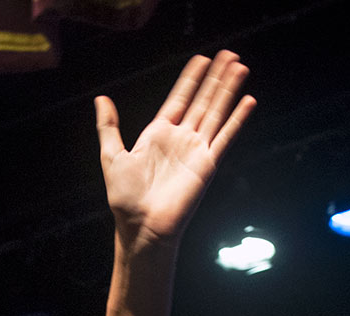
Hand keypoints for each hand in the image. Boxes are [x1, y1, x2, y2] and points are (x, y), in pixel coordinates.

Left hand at [96, 50, 255, 249]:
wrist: (141, 226)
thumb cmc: (125, 198)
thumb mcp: (111, 155)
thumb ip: (109, 127)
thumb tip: (101, 99)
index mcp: (158, 134)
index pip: (180, 98)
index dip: (191, 79)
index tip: (201, 59)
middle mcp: (180, 139)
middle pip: (203, 100)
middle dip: (215, 77)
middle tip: (228, 55)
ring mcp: (196, 151)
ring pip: (216, 112)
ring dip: (228, 90)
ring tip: (239, 67)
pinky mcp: (207, 165)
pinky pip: (225, 137)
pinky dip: (237, 119)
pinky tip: (247, 101)